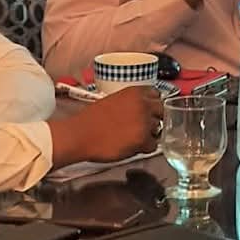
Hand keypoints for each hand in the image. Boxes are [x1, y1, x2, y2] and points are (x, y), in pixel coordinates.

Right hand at [49, 85, 164, 166]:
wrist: (78, 136)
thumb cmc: (91, 120)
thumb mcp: (113, 100)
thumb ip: (132, 102)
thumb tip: (144, 109)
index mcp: (135, 92)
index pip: (156, 95)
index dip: (152, 104)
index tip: (147, 111)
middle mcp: (143, 104)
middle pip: (161, 111)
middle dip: (154, 119)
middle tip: (141, 127)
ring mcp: (144, 122)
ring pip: (159, 129)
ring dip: (149, 134)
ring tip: (132, 138)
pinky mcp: (142, 139)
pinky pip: (154, 145)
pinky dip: (145, 148)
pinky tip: (132, 147)